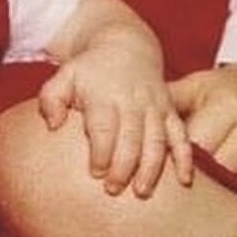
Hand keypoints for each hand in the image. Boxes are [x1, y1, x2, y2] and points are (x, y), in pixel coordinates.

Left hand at [39, 36, 192, 197]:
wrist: (124, 45)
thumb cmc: (89, 70)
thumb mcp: (64, 75)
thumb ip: (51, 98)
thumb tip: (53, 125)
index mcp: (104, 94)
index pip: (104, 128)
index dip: (101, 153)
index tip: (95, 173)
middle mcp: (132, 101)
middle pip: (131, 139)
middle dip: (124, 167)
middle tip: (113, 189)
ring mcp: (154, 106)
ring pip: (157, 140)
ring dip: (151, 168)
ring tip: (141, 191)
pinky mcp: (169, 110)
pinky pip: (181, 135)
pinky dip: (185, 158)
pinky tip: (184, 180)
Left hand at [169, 62, 236, 187]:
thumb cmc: (220, 90)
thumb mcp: (193, 87)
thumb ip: (167, 101)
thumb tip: (133, 115)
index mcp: (229, 102)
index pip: (202, 145)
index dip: (186, 160)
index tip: (176, 168)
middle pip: (227, 167)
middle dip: (210, 179)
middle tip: (195, 184)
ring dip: (236, 191)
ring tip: (221, 190)